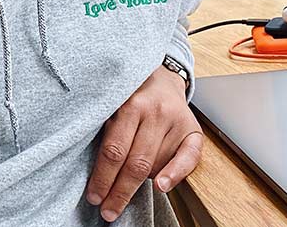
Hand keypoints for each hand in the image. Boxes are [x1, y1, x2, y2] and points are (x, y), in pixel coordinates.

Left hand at [84, 65, 203, 222]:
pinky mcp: (193, 130)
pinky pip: (188, 158)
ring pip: (156, 163)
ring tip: (121, 196)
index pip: (114, 150)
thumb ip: (108, 128)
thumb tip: (93, 167)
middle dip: (118, 192)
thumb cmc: (132, 94)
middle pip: (134, 162)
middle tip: (107, 211)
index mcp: (129, 104)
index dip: (103, 177)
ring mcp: (175, 120)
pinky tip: (161, 187)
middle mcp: (153, 112)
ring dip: (138, 185)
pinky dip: (175, 174)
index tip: (94, 197)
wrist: (163, 76)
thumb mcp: (115, 101)